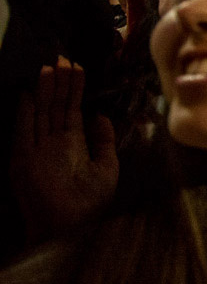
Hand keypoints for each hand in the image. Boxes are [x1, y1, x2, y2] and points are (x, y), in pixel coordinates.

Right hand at [11, 57, 118, 242]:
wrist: (72, 226)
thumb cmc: (90, 201)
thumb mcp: (107, 165)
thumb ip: (104, 139)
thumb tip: (100, 114)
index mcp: (72, 143)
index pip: (70, 109)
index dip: (73, 88)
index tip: (76, 67)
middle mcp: (52, 142)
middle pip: (54, 106)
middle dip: (59, 82)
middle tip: (62, 57)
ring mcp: (36, 149)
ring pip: (40, 112)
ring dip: (43, 90)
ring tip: (49, 67)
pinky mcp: (23, 159)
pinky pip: (23, 130)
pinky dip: (24, 112)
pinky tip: (27, 93)